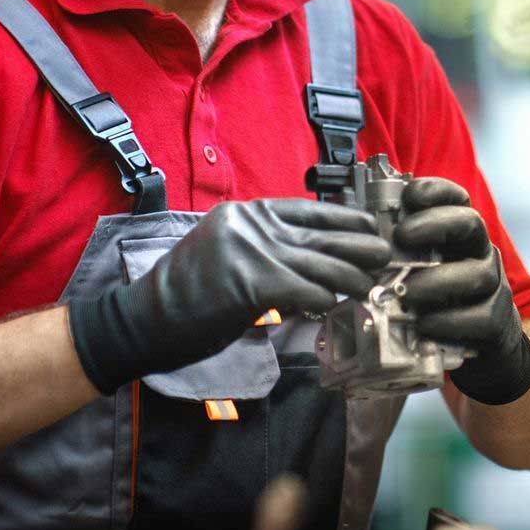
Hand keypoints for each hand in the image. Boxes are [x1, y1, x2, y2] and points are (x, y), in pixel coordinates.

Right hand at [68, 197, 392, 393]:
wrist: (144, 319)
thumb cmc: (185, 294)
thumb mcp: (225, 252)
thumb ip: (264, 247)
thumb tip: (308, 258)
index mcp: (246, 213)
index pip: (309, 210)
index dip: (345, 220)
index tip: (368, 228)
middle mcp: (253, 225)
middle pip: (323, 234)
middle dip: (359, 246)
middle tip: (385, 256)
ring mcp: (254, 253)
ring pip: (322, 264)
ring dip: (352, 278)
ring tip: (371, 285)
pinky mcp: (254, 284)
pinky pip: (307, 291)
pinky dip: (325, 300)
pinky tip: (336, 305)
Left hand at [395, 178, 529, 405]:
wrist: (484, 346)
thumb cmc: (440, 302)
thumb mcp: (421, 271)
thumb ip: (400, 253)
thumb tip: (358, 238)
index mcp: (460, 235)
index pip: (456, 199)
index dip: (436, 191)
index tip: (409, 196)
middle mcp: (481, 253)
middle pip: (471, 224)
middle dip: (435, 225)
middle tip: (402, 237)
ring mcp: (494, 286)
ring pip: (477, 275)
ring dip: (437, 282)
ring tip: (407, 294)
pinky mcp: (498, 321)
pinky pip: (479, 318)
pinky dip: (449, 322)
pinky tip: (425, 326)